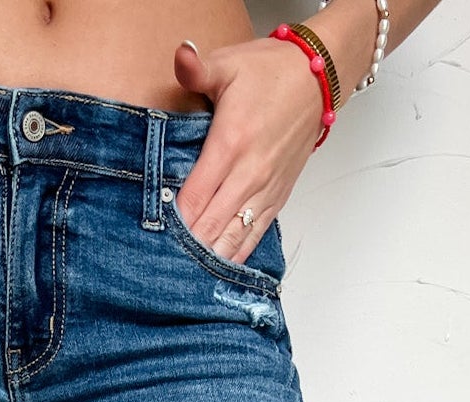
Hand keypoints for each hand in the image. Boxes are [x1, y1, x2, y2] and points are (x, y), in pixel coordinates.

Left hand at [172, 35, 328, 266]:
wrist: (319, 79)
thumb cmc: (272, 72)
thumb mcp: (230, 63)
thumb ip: (198, 68)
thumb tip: (180, 56)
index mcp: (232, 143)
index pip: (195, 196)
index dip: (171, 221)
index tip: (151, 234)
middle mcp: (250, 174)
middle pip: (210, 226)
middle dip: (184, 247)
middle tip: (157, 265)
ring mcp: (265, 191)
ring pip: (232, 238)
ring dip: (207, 258)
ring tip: (181, 277)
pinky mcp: (276, 199)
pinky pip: (253, 238)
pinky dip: (233, 256)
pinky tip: (215, 272)